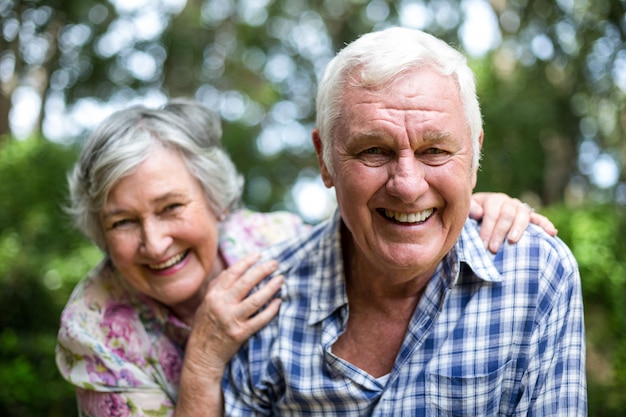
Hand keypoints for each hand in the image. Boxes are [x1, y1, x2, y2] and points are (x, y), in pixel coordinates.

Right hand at [185, 253, 282, 373]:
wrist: (202, 355)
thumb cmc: (205, 327)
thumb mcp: (206, 303)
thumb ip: (217, 287)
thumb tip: (232, 269)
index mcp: (213, 295)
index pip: (232, 273)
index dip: (247, 262)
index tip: (259, 255)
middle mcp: (222, 305)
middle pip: (246, 283)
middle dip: (262, 270)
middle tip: (275, 263)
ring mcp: (231, 319)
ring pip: (256, 300)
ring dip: (270, 287)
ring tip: (281, 279)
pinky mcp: (240, 333)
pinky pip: (260, 319)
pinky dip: (271, 310)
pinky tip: (279, 301)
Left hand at [470, 192, 557, 252]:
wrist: (480, 213)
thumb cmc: (472, 216)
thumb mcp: (466, 211)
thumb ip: (470, 209)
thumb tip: (479, 213)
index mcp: (491, 199)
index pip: (492, 213)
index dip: (487, 229)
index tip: (483, 244)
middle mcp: (507, 202)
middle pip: (507, 215)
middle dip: (500, 233)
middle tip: (493, 249)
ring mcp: (519, 208)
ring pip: (523, 215)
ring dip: (519, 229)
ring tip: (513, 241)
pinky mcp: (528, 216)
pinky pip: (539, 219)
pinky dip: (546, 224)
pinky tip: (552, 233)